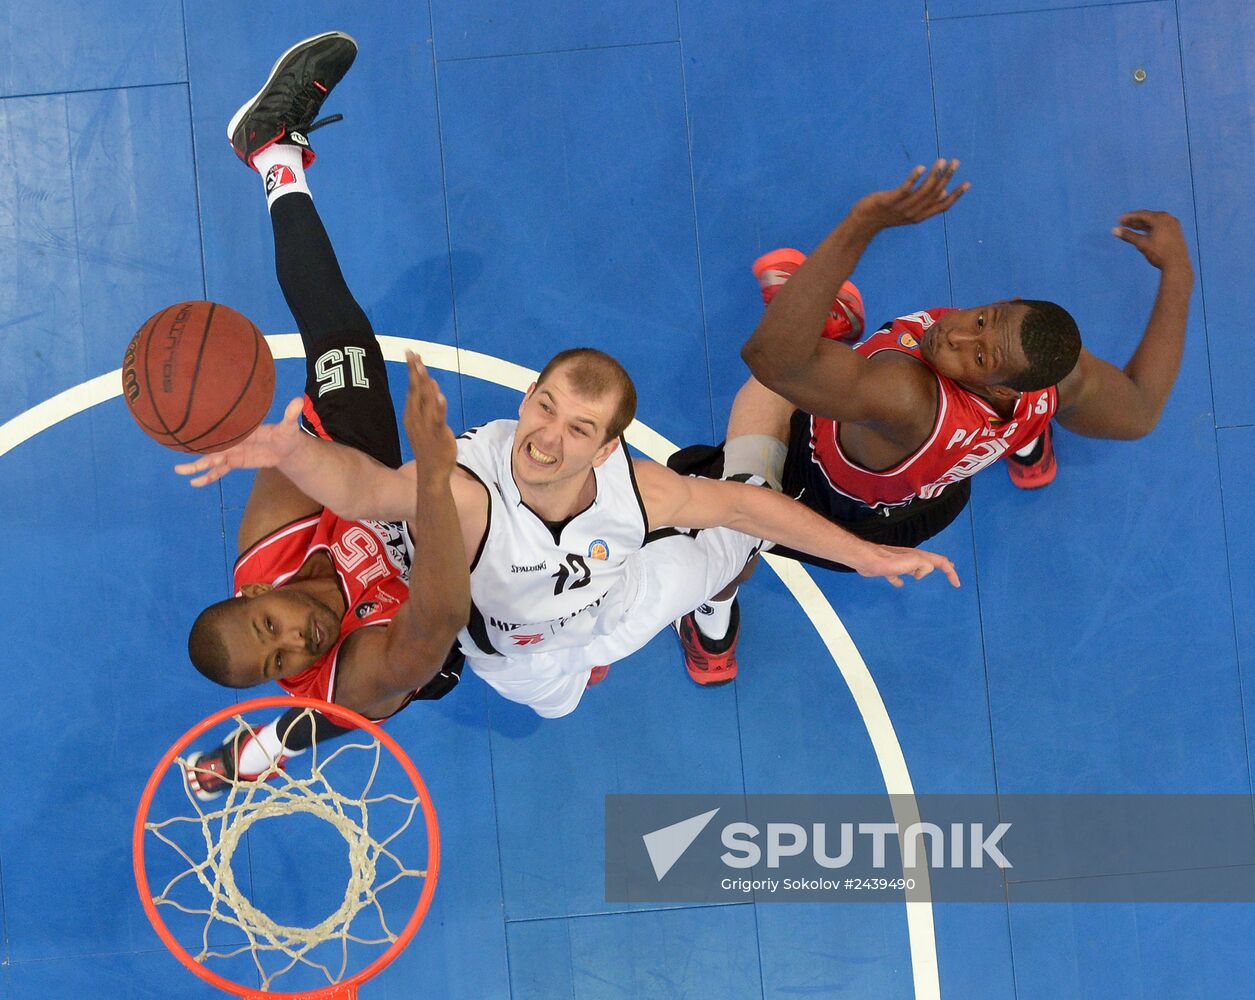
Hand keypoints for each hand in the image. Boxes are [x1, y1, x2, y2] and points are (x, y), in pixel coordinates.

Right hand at [174, 397, 303, 486]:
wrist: (287, 447)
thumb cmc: (286, 434)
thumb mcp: (289, 427)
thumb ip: (290, 416)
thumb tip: (297, 401)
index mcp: (241, 430)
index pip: (223, 432)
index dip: (211, 434)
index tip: (195, 435)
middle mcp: (232, 440)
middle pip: (211, 448)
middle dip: (196, 454)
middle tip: (179, 459)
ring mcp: (232, 451)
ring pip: (211, 460)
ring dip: (197, 467)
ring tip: (180, 471)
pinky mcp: (235, 461)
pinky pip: (219, 470)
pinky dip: (209, 476)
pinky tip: (196, 483)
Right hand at [403, 352, 457, 480]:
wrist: (432, 472)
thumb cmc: (428, 447)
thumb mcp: (424, 423)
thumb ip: (426, 404)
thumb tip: (428, 383)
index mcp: (411, 414)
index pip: (412, 387)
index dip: (412, 370)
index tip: (411, 353)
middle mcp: (416, 418)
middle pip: (416, 390)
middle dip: (414, 371)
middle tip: (413, 353)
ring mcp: (426, 426)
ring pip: (426, 402)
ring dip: (424, 385)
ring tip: (423, 368)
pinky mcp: (439, 434)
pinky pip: (438, 419)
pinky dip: (439, 407)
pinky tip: (440, 396)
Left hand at [849, 159, 969, 232]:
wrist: (862, 224)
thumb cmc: (886, 214)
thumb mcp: (908, 211)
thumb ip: (925, 202)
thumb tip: (943, 191)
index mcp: (920, 216)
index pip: (942, 206)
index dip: (956, 195)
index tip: (967, 183)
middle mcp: (913, 213)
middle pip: (935, 194)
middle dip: (947, 177)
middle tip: (955, 162)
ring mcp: (901, 208)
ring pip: (922, 191)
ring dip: (934, 175)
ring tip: (941, 161)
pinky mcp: (889, 201)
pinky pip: (904, 189)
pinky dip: (913, 178)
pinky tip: (921, 167)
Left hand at [855, 542, 960, 588]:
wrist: (864, 559)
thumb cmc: (887, 561)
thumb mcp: (911, 562)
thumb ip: (923, 564)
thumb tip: (926, 571)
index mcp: (918, 556)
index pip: (940, 561)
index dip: (950, 572)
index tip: (956, 584)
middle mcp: (910, 558)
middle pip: (930, 561)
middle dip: (942, 567)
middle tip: (950, 574)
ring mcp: (899, 563)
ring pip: (915, 568)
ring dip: (922, 572)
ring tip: (923, 577)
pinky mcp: (887, 569)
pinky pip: (898, 575)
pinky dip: (901, 579)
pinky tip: (899, 584)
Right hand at [1112, 211, 1191, 272]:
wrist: (1177, 264)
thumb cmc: (1159, 252)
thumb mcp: (1141, 243)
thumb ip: (1128, 235)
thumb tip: (1114, 230)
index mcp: (1160, 218)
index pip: (1142, 214)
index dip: (1129, 217)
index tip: (1119, 220)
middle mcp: (1168, 218)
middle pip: (1148, 217)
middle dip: (1135, 221)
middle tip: (1123, 224)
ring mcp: (1173, 224)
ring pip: (1154, 222)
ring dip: (1142, 225)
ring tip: (1132, 229)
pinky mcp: (1175, 231)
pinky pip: (1160, 226)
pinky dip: (1151, 228)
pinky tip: (1144, 233)